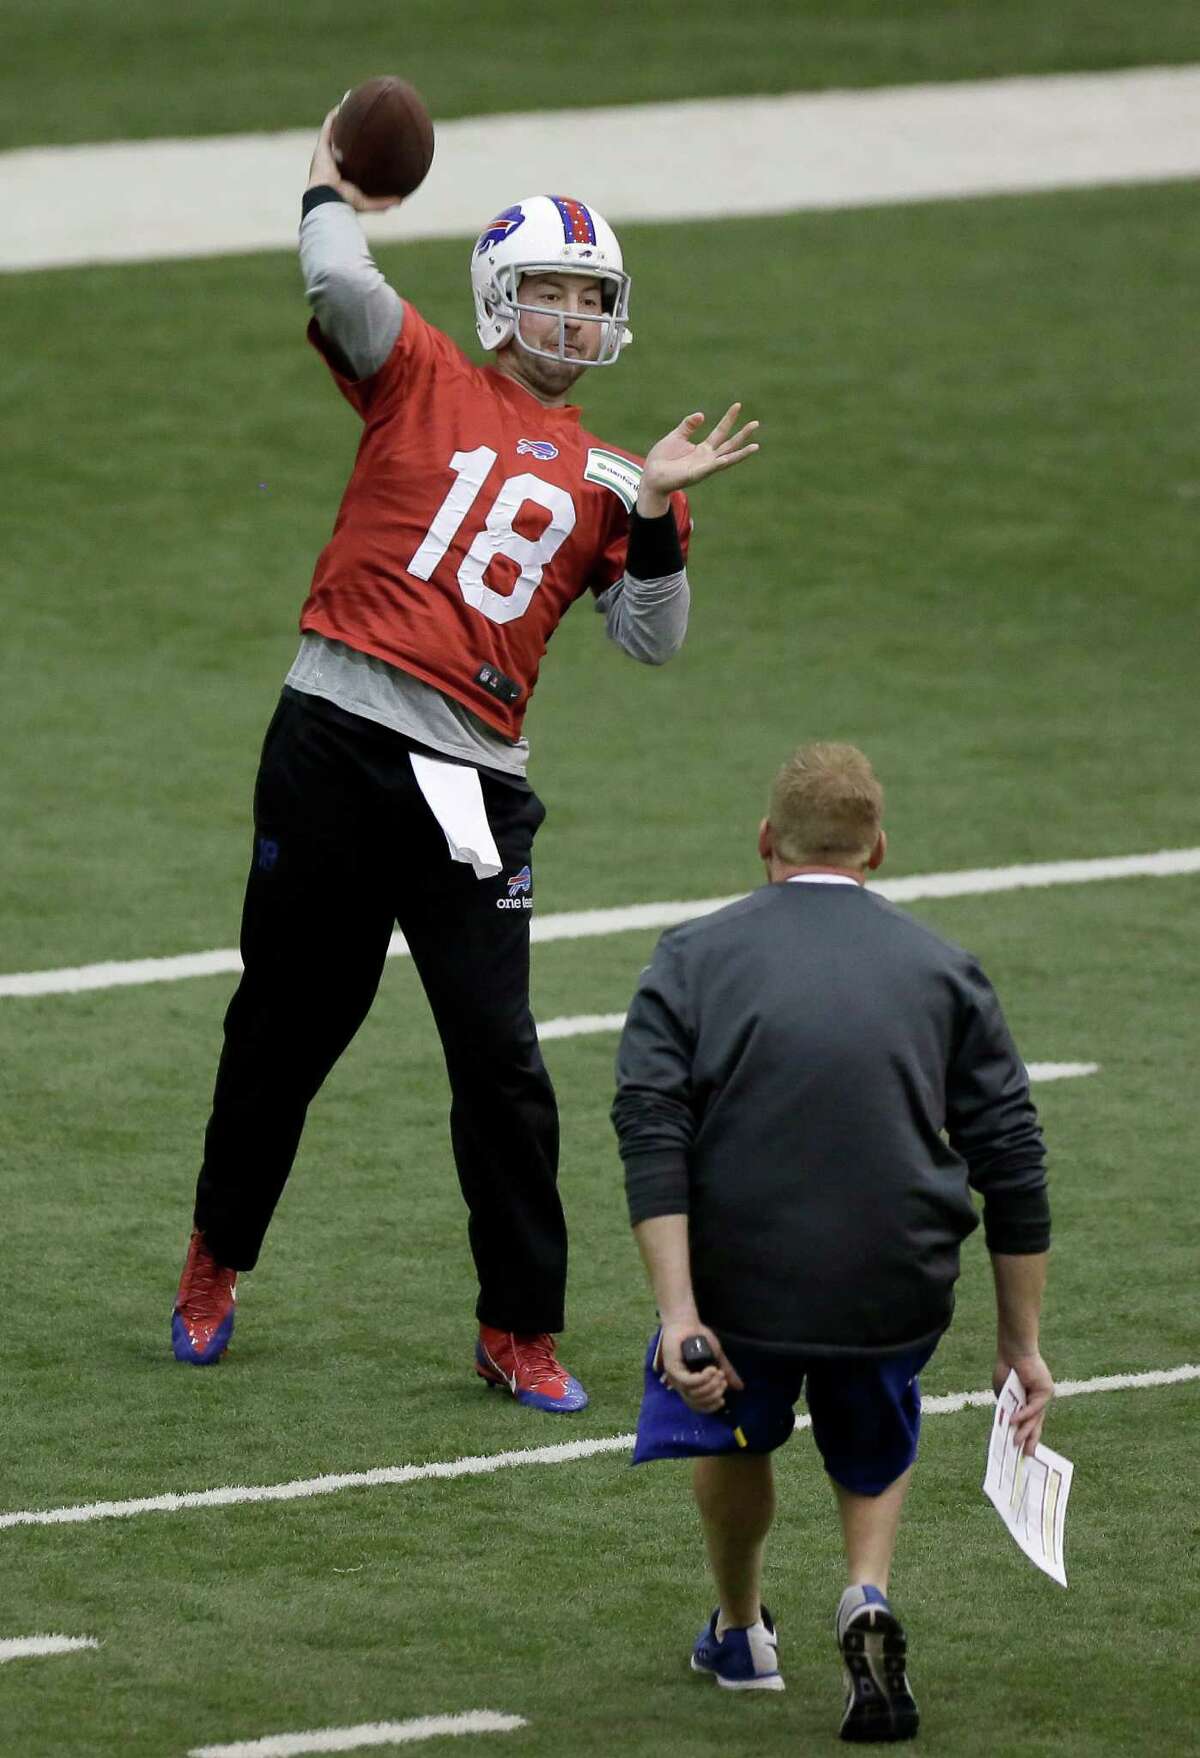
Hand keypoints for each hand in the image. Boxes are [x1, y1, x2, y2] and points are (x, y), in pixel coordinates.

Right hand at [307, 105, 405, 213]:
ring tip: (349, 104)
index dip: (354, 149)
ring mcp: (324, 153)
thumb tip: (400, 201)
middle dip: (347, 130)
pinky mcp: (320, 147)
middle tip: (359, 121)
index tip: (364, 141)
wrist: (327, 198)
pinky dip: (335, 116)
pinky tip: (344, 105)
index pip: (347, 158)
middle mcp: (330, 161)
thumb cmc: (344, 202)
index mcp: (339, 173)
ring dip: (340, 118)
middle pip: (340, 141)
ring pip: (333, 130)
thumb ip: (382, 202)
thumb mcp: (366, 203)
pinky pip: (328, 126)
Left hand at [636, 403, 759, 515]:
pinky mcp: (695, 475)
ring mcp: (703, 468)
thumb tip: (702, 415)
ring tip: (755, 446)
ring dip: (741, 453)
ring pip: (727, 459)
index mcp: (703, 449)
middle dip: (743, 434)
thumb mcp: (676, 436)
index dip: (729, 419)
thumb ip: (688, 426)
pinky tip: (727, 458)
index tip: (737, 405)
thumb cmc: (662, 459)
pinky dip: (718, 464)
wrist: (651, 477)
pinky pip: (709, 469)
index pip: (720, 432)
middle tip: (756, 423)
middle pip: (729, 444)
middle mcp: (707, 459)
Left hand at [658, 1320, 744, 1414]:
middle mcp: (680, 1384)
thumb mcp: (717, 1358)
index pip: (697, 1406)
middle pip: (696, 1402)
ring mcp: (675, 1377)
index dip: (710, 1407)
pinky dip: (701, 1379)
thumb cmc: (699, 1338)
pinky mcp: (672, 1368)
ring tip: (718, 1372)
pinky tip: (711, 1370)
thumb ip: (726, 1372)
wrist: (688, 1322)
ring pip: (692, 1393)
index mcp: (689, 1385)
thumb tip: (740, 1388)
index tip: (723, 1399)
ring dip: (709, 1385)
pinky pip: (687, 1381)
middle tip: (723, 1380)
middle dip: (713, 1394)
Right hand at [994, 1350, 1053, 1454]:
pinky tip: (1013, 1421)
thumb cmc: (1006, 1369)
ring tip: (1016, 1443)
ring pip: (1036, 1419)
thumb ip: (1007, 1409)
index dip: (1025, 1436)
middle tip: (1025, 1455)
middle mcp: (1038, 1402)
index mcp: (1028, 1402)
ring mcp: (1043, 1397)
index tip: (1019, 1450)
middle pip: (1035, 1424)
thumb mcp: (1004, 1394)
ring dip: (1025, 1431)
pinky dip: (1023, 1414)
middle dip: (1029, 1440)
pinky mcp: (1046, 1391)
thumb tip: (1007, 1427)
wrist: (1013, 1350)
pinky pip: (1034, 1407)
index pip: (1029, 1423)